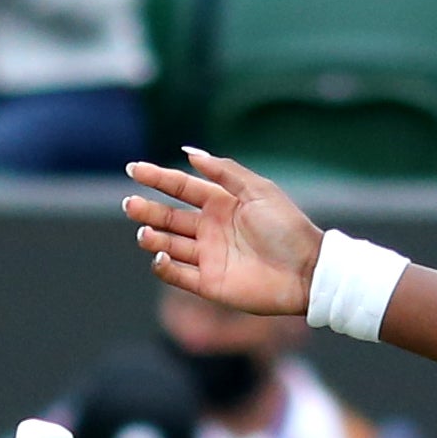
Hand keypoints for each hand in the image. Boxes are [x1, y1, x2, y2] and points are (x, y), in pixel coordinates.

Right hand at [124, 148, 323, 315]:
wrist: (307, 270)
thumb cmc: (287, 227)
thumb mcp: (258, 190)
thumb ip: (224, 172)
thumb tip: (190, 152)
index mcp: (221, 204)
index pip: (181, 188)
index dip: (157, 177)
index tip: (133, 169)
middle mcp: (211, 229)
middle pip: (168, 217)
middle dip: (146, 209)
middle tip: (129, 204)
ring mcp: (208, 257)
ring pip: (168, 245)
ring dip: (152, 237)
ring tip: (144, 231)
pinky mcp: (210, 284)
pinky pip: (178, 275)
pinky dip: (164, 266)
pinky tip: (159, 255)